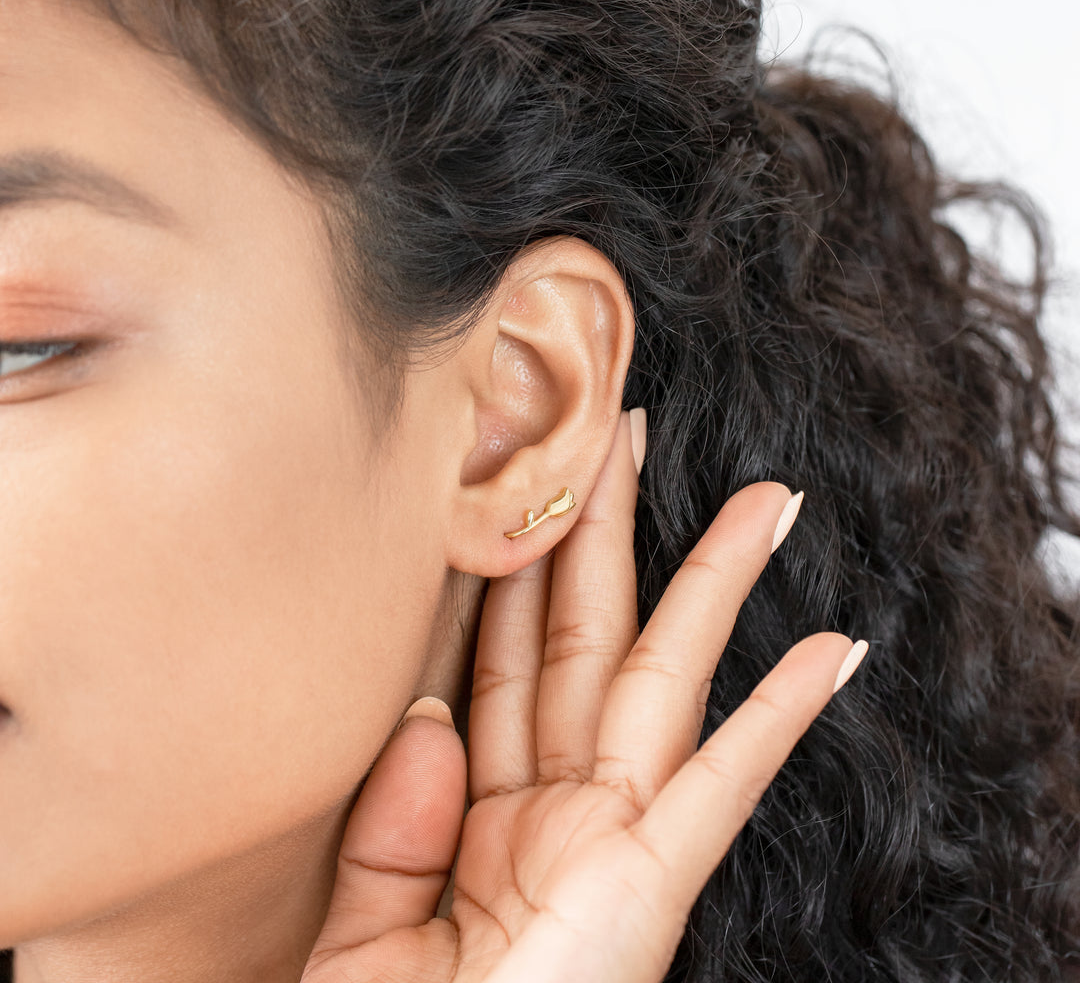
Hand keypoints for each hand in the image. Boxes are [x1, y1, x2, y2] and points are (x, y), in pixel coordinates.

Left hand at [301, 411, 866, 982]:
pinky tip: (829, 650)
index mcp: (483, 811)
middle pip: (583, 632)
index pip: (499, 655)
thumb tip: (426, 716)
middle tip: (622, 431)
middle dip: (604, 527)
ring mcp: (612, 837)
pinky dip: (778, 718)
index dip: (509, 564)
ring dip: (713, 585)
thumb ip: (394, 822)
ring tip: (762, 502)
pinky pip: (722, 785)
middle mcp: (556, 806)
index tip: (521, 481)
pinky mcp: (651, 887)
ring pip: (663, 675)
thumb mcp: (360, 930)